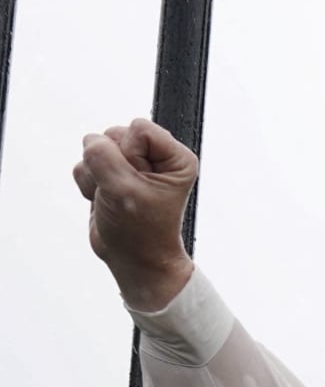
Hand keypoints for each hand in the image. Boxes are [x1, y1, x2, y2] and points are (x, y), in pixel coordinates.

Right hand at [73, 118, 197, 310]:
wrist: (132, 258)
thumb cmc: (141, 231)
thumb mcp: (124, 190)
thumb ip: (103, 156)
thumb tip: (90, 140)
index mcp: (176, 158)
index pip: (140, 128)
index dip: (130, 154)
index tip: (139, 182)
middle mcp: (157, 156)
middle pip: (116, 134)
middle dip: (111, 164)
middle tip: (124, 193)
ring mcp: (132, 163)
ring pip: (96, 146)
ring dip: (97, 175)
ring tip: (113, 198)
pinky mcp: (112, 172)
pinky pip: (85, 163)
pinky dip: (89, 184)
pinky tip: (104, 200)